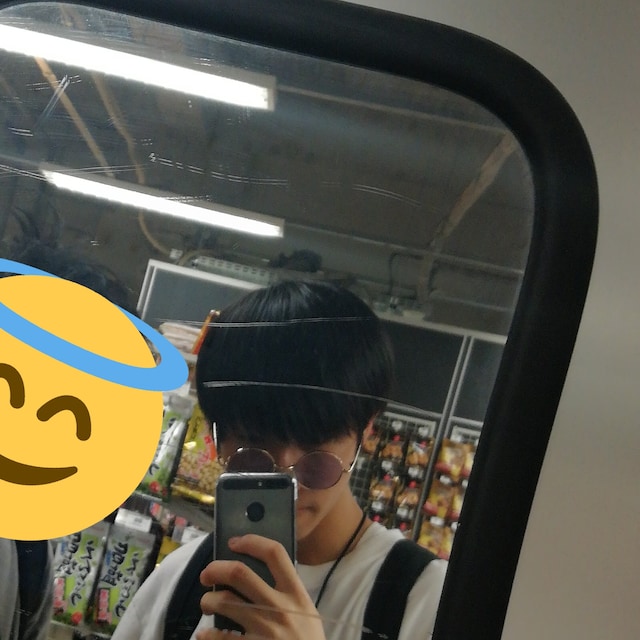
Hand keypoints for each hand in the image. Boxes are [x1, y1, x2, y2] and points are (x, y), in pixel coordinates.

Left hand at [197, 534, 325, 639]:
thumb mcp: (305, 612)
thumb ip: (286, 593)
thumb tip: (253, 576)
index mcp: (296, 593)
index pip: (275, 554)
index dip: (252, 541)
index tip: (234, 542)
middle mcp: (280, 607)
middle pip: (240, 573)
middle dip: (216, 569)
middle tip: (207, 574)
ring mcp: (266, 630)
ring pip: (225, 602)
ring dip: (208, 600)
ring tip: (206, 603)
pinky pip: (220, 637)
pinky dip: (208, 634)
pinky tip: (205, 634)